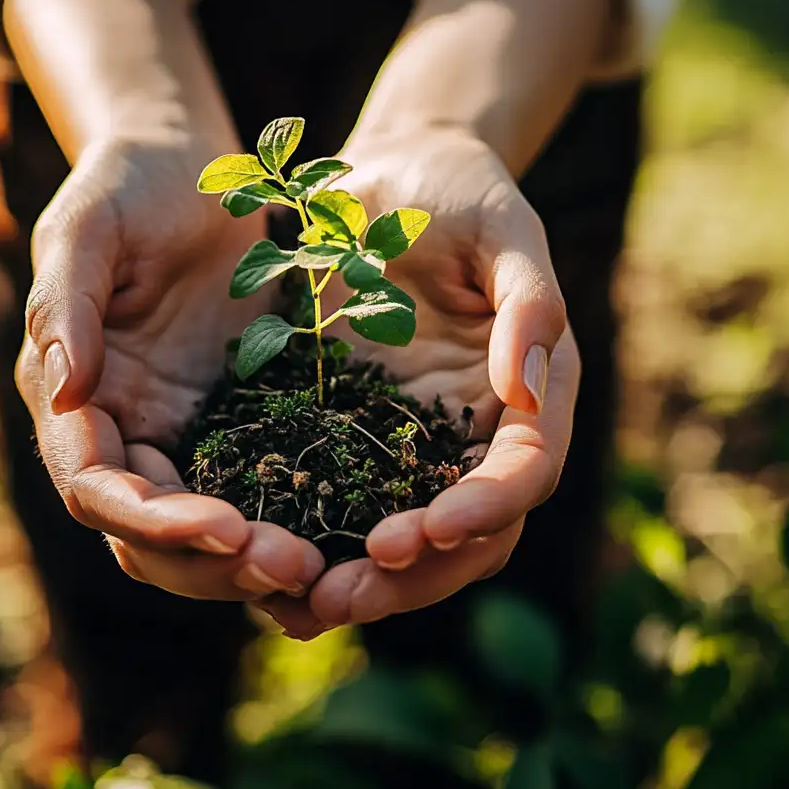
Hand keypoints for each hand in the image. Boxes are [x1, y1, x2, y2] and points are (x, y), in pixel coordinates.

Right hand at [15, 138, 323, 599]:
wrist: (194, 167)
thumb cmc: (131, 184)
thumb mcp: (88, 226)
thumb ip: (67, 303)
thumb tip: (67, 390)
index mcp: (77, 398)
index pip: (96, 486)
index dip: (151, 519)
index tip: (222, 527)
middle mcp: (128, 430)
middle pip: (150, 535)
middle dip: (211, 562)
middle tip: (291, 566)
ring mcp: (186, 432)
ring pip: (206, 533)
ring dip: (252, 562)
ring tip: (321, 569)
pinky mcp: (242, 421)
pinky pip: (262, 489)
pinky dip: (292, 523)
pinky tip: (344, 537)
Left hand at [261, 127, 578, 635]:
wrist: (391, 182)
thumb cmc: (458, 195)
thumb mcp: (503, 228)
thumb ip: (528, 302)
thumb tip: (527, 393)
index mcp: (526, 395)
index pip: (523, 472)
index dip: (486, 508)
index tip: (431, 526)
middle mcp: (472, 433)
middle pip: (466, 536)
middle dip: (414, 575)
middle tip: (345, 594)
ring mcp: (410, 442)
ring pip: (403, 541)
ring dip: (359, 582)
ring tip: (296, 606)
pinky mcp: (349, 434)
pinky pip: (335, 503)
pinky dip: (309, 545)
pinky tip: (259, 571)